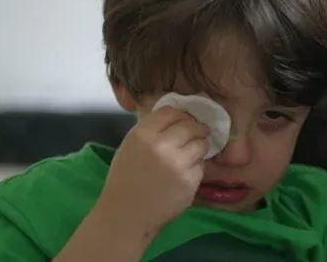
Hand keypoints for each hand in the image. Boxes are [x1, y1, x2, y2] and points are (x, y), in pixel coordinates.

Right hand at [95, 106, 209, 236]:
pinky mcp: (190, 180)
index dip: (181, 114)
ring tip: (189, 155)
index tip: (185, 120)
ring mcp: (179, 163)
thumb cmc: (126, 179)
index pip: (171, 112)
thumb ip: (153, 130)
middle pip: (190, 126)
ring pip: (201, 144)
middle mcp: (163, 145)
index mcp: (144, 134)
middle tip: (196, 134)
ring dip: (198, 147)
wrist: (126, 214)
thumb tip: (179, 118)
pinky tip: (183, 174)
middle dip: (196, 129)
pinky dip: (195, 167)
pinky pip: (201, 166)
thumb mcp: (131, 146)